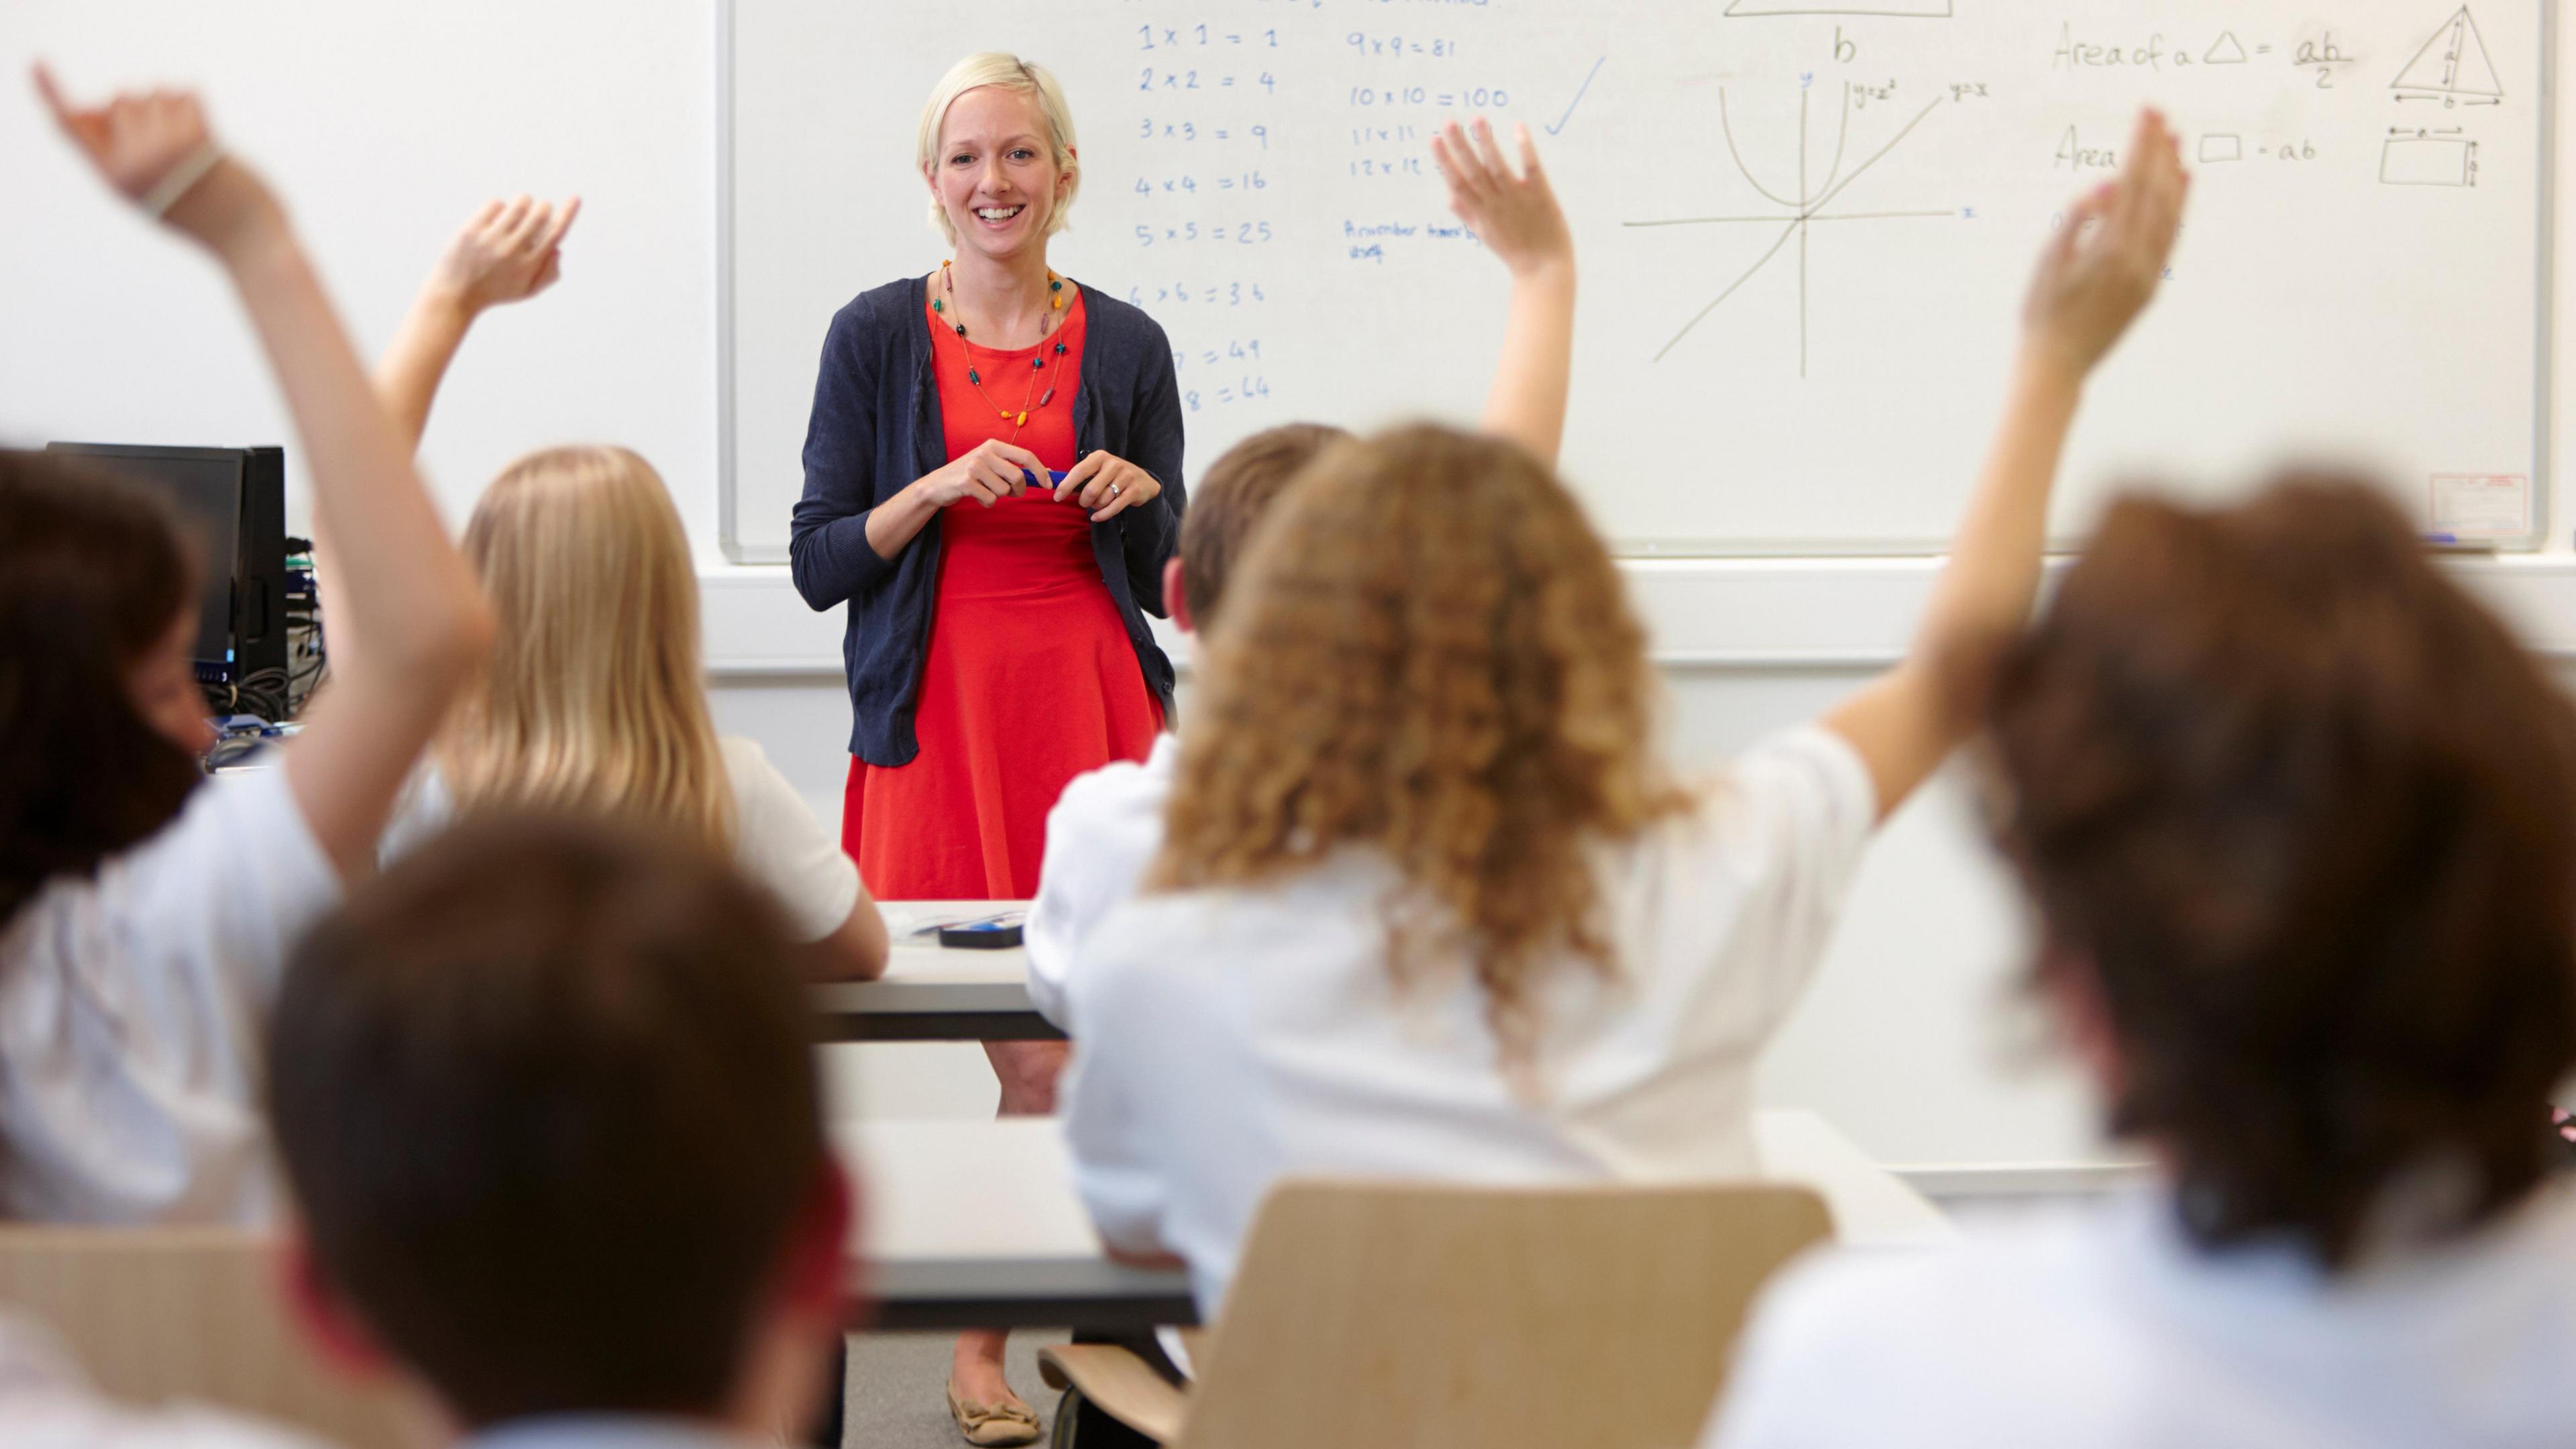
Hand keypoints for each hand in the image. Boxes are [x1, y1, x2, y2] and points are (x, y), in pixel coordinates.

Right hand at [33, 64, 280, 256]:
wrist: (249, 241)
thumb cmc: (202, 215)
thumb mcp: (153, 193)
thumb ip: (123, 157)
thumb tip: (104, 106)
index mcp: (114, 179)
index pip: (69, 129)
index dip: (50, 93)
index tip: (38, 65)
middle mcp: (132, 166)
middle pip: (117, 100)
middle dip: (142, 105)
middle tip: (167, 137)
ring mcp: (166, 154)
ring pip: (154, 93)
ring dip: (172, 105)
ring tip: (189, 141)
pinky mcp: (201, 144)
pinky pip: (187, 96)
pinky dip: (197, 104)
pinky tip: (205, 127)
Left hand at [427, 195, 580, 315]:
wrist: (455, 295)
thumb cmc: (495, 291)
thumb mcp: (526, 291)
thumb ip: (549, 274)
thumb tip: (558, 249)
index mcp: (529, 265)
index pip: (555, 233)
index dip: (568, 213)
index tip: (575, 198)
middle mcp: (512, 251)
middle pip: (539, 214)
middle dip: (544, 206)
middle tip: (539, 209)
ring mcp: (491, 239)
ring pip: (519, 204)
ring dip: (524, 201)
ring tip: (520, 209)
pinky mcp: (472, 230)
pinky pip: (495, 204)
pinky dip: (500, 206)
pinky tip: (496, 217)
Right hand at [916, 438, 1041, 508]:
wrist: (938, 484)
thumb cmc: (970, 475)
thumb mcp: (991, 464)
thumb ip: (1014, 466)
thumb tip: (1046, 472)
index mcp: (993, 445)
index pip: (1026, 456)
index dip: (1041, 471)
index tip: (1048, 485)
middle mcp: (985, 452)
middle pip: (1017, 476)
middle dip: (1018, 490)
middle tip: (1010, 493)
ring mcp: (975, 466)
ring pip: (1004, 491)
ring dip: (998, 496)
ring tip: (984, 490)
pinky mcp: (967, 482)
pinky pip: (991, 500)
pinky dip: (987, 503)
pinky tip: (976, 496)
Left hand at [1055, 450, 1161, 521]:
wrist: (1143, 481)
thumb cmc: (1113, 476)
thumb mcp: (1097, 470)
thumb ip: (1079, 477)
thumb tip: (1055, 485)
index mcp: (1099, 457)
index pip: (1079, 471)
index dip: (1066, 486)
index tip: (1057, 497)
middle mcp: (1113, 464)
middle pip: (1090, 490)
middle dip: (1084, 501)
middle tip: (1085, 503)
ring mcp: (1126, 476)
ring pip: (1102, 500)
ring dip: (1096, 507)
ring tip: (1099, 504)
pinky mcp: (1134, 490)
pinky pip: (1114, 507)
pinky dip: (1103, 515)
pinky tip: (1097, 517)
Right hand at [1432, 118, 1570, 279]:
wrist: (1544, 271)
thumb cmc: (1513, 250)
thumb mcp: (1484, 234)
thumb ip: (1466, 213)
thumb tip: (1448, 195)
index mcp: (1480, 213)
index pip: (1457, 183)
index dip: (1444, 161)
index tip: (1433, 139)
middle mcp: (1496, 204)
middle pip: (1473, 172)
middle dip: (1460, 147)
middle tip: (1449, 122)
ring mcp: (1518, 199)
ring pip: (1498, 168)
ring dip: (1487, 143)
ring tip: (1478, 119)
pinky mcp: (1541, 196)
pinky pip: (1531, 169)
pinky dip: (1525, 149)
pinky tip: (1517, 128)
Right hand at [2022, 108, 2187, 379]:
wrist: (2057, 367)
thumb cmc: (2040, 314)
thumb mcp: (2046, 262)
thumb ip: (2077, 220)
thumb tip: (2106, 185)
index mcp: (2110, 249)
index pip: (2131, 183)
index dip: (2140, 144)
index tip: (2145, 112)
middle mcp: (2138, 259)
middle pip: (2156, 192)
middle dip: (2158, 150)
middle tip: (2160, 115)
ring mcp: (2149, 274)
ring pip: (2171, 213)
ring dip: (2173, 174)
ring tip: (2174, 141)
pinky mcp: (2151, 286)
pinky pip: (2172, 236)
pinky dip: (2179, 206)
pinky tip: (2182, 184)